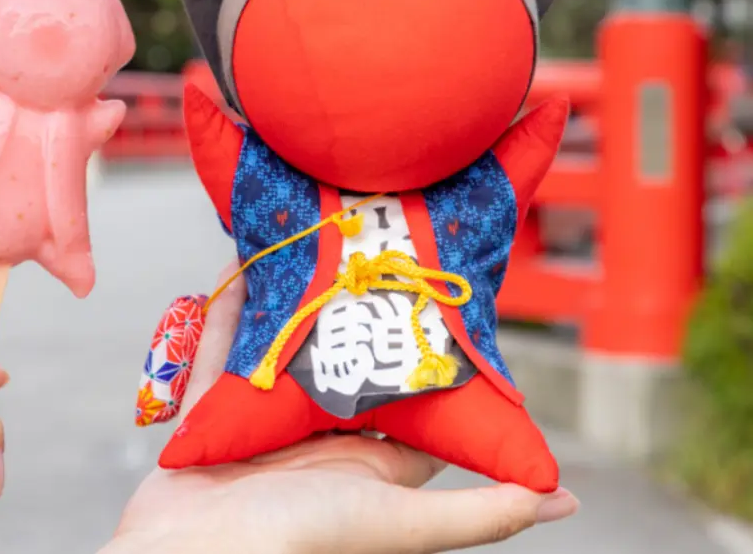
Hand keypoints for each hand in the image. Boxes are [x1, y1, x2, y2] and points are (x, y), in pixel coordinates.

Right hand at [104, 264, 578, 553]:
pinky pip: (219, 351)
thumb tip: (565, 502)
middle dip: (356, 319)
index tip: (442, 305)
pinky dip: (227, 310)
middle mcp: (318, 440)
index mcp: (367, 464)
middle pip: (344, 368)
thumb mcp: (398, 520)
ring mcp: (261, 424)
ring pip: (281, 351)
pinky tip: (237, 264)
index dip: (429, 359)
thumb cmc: (297, 540)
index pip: (413, 406)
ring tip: (307, 251)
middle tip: (372, 257)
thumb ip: (479, 513)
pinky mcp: (210, 413)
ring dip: (290, 307)